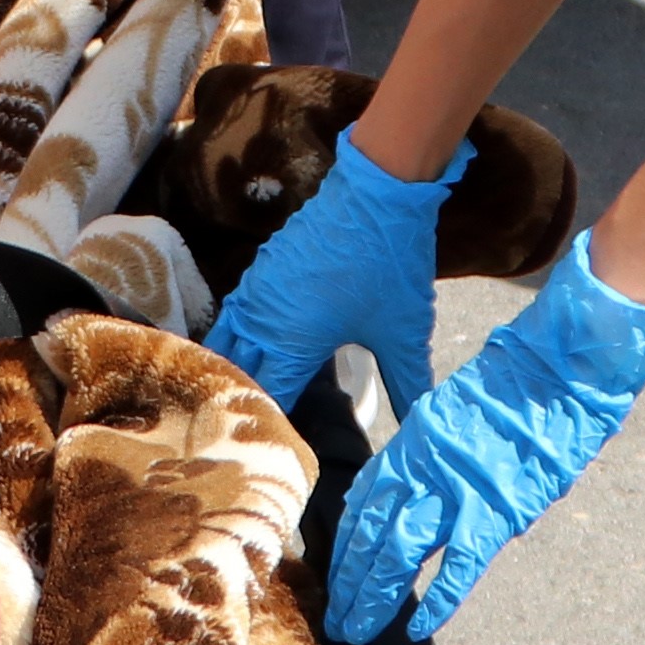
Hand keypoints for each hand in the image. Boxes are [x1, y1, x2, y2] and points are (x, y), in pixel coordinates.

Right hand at [201, 129, 461, 413]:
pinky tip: (245, 349)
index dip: (270, 427)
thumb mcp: (404, 332)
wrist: (377, 191)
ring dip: (230, 370)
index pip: (268, 397)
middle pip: (236, 372)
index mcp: (293, 341)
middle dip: (241, 403)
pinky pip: (234, 313)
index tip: (273, 454)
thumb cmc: (389, 263)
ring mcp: (258, 288)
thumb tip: (417, 420)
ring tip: (235, 397)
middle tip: (246, 434)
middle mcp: (264, 318)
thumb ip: (409, 382)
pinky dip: (233, 338)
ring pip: (226, 341)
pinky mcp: (262, 267)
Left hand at [321, 232, 644, 644]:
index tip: (336, 570)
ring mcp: (456, 489)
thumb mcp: (459, 406)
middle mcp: (423, 465)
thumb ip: (437, 447)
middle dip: (351, 578)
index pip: (366, 500)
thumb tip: (427, 482)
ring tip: (357, 628)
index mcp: (414, 440)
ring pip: (400, 552)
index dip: (348, 540)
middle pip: (373, 532)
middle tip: (336, 617)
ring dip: (375, 594)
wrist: (559, 366)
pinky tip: (419, 626)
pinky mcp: (495, 509)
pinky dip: (439, 598)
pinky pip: (459, 565)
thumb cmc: (518, 380)